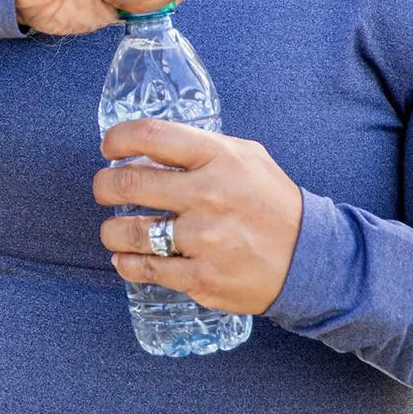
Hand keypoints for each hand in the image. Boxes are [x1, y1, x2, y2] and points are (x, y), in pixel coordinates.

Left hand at [94, 119, 303, 315]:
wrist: (310, 258)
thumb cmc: (271, 202)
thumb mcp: (246, 157)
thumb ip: (202, 146)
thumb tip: (150, 143)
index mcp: (219, 158)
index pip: (151, 136)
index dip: (118, 138)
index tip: (109, 147)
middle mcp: (209, 195)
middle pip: (128, 183)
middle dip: (103, 185)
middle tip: (103, 188)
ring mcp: (204, 239)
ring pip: (130, 231)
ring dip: (110, 230)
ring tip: (113, 229)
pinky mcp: (202, 277)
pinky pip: (146, 269)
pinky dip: (127, 263)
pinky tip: (125, 258)